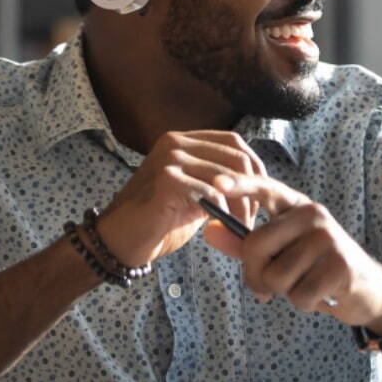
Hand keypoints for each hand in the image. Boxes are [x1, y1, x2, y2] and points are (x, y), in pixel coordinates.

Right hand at [96, 131, 263, 265]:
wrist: (120, 241)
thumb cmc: (158, 221)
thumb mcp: (194, 194)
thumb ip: (217, 182)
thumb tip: (253, 183)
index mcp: (182, 140)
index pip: (233, 142)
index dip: (255, 167)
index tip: (261, 195)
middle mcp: (175, 142)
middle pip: (236, 157)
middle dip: (252, 190)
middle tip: (251, 219)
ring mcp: (170, 159)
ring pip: (227, 177)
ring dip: (240, 206)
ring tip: (239, 228)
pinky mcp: (167, 179)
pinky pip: (211, 192)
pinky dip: (223, 213)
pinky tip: (220, 227)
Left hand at [202, 174, 381, 333]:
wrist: (368, 290)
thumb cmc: (317, 269)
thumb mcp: (281, 253)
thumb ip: (244, 244)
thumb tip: (208, 231)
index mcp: (296, 206)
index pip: (265, 188)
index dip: (240, 185)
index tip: (216, 183)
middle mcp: (312, 214)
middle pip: (256, 246)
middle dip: (255, 276)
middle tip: (270, 287)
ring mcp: (328, 237)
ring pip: (276, 276)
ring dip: (285, 292)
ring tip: (305, 285)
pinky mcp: (341, 265)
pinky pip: (299, 294)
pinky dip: (304, 303)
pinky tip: (321, 295)